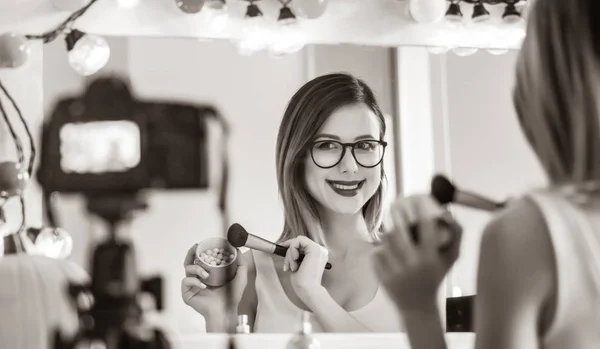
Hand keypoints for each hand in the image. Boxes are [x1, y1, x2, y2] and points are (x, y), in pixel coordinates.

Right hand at [180, 243, 247, 316]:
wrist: (226, 311)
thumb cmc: (232, 297)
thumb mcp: (240, 277)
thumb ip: (240, 263)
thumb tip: (237, 250)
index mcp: (210, 272)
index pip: (202, 258)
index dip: (201, 250)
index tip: (203, 243)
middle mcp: (199, 277)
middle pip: (190, 260)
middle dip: (192, 252)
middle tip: (196, 248)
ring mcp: (193, 285)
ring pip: (187, 269)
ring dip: (196, 268)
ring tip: (206, 274)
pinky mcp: (187, 293)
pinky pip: (186, 282)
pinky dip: (194, 281)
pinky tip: (203, 285)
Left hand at [280, 236, 328, 301]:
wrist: (309, 291)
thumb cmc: (303, 283)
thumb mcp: (297, 265)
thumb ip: (295, 256)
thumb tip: (286, 248)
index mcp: (318, 255)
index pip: (303, 245)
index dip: (291, 246)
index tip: (281, 249)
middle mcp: (321, 251)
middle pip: (300, 242)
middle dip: (289, 252)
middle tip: (288, 265)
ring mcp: (319, 249)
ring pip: (298, 241)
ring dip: (290, 254)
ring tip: (292, 267)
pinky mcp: (315, 249)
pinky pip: (298, 241)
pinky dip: (292, 250)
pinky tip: (294, 260)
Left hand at [373, 194, 461, 311]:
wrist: (417, 305)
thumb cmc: (435, 277)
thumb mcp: (450, 259)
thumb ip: (455, 236)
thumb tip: (450, 213)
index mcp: (430, 257)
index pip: (425, 226)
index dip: (420, 209)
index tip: (416, 199)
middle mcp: (412, 263)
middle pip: (399, 231)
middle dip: (396, 214)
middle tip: (395, 205)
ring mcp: (395, 270)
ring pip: (386, 241)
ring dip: (388, 231)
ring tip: (390, 226)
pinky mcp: (382, 276)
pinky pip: (377, 253)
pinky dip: (380, 248)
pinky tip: (386, 247)